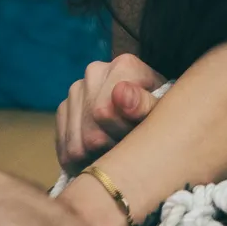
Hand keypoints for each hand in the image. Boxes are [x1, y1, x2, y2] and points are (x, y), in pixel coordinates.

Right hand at [56, 54, 165, 173]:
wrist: (150, 112)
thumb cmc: (160, 113)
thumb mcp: (162, 111)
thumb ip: (144, 104)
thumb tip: (120, 94)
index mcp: (124, 65)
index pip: (104, 112)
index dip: (122, 133)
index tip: (138, 135)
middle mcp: (95, 71)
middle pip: (90, 133)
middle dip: (111, 147)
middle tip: (129, 146)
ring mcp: (76, 89)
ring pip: (75, 145)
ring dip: (96, 157)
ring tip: (117, 151)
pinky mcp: (64, 108)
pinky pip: (64, 148)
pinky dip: (81, 160)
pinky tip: (100, 155)